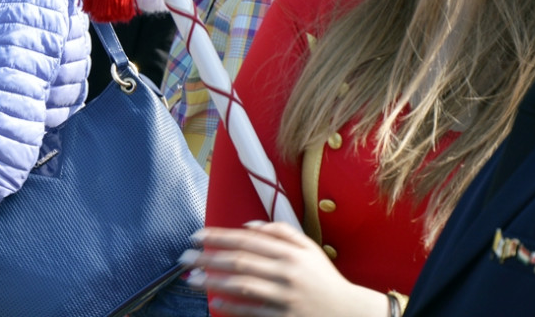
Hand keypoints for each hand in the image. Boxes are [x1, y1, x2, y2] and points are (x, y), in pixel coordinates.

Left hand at [184, 222, 388, 316]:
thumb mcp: (308, 248)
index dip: (218, 236)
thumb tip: (247, 226)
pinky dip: (232, 306)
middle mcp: (286, 272)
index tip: (196, 236)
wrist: (350, 313)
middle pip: (240, 261)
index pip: (246, 240)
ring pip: (242, 285)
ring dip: (213, 281)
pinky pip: (252, 311)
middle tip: (184, 257)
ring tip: (190, 278)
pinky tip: (214, 301)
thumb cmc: (324, 278)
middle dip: (208, 257)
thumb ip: (279, 232)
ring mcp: (285, 297)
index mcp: (290, 252)